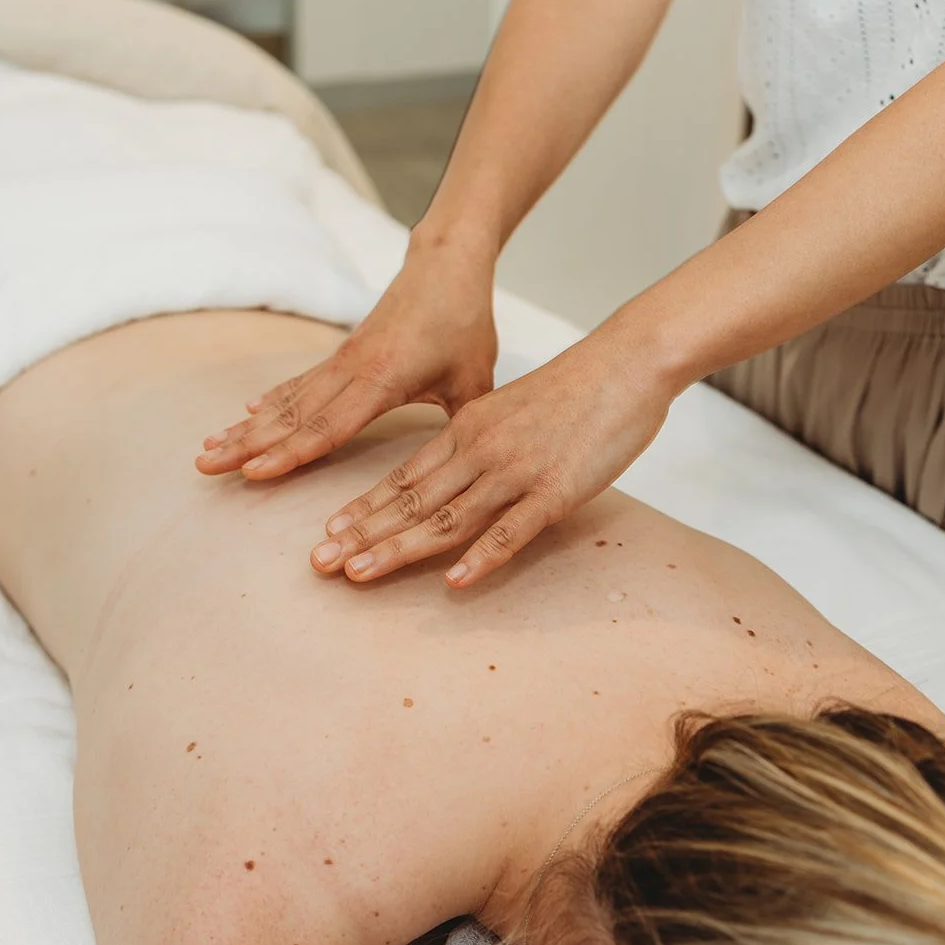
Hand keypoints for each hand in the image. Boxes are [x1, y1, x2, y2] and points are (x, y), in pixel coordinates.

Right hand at [195, 238, 497, 478]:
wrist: (446, 265)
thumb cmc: (464, 323)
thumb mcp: (474, 381)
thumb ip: (463, 427)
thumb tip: (467, 475)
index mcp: (382, 380)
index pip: (329, 426)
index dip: (291, 452)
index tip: (254, 472)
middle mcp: (351, 370)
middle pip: (290, 416)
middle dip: (246, 444)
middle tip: (204, 466)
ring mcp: (341, 361)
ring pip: (285, 401)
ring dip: (246, 427)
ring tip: (208, 449)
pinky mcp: (342, 354)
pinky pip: (297, 383)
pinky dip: (270, 402)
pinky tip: (246, 416)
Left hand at [307, 332, 674, 587]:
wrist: (626, 362)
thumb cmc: (573, 388)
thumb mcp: (508, 409)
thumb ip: (478, 441)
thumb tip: (455, 475)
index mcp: (465, 429)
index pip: (402, 477)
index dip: (363, 508)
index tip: (328, 532)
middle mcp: (479, 450)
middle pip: (410, 501)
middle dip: (361, 534)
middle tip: (319, 564)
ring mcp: (515, 471)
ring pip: (447, 517)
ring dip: (399, 548)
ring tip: (359, 574)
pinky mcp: (555, 490)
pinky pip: (512, 530)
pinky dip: (480, 558)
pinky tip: (453, 582)